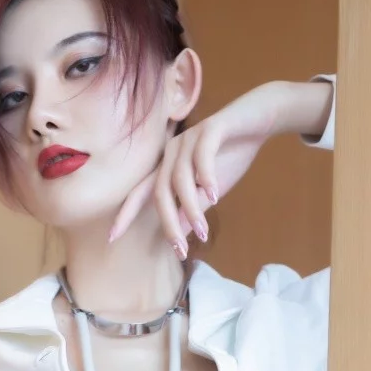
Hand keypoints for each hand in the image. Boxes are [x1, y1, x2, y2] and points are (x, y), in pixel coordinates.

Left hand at [109, 78, 331, 253]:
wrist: (259, 120)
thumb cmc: (232, 156)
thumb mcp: (209, 192)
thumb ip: (192, 211)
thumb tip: (179, 237)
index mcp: (169, 166)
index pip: (142, 192)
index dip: (126, 214)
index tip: (111, 237)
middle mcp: (173, 152)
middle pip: (160, 192)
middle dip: (169, 224)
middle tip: (180, 250)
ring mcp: (189, 138)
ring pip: (181, 179)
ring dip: (191, 208)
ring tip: (204, 231)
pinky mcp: (211, 129)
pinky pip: (202, 156)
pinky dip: (207, 177)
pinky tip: (215, 195)